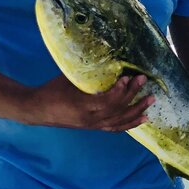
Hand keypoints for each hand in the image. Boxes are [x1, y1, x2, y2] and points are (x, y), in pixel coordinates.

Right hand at [31, 74, 151, 130]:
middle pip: (117, 109)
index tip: (127, 78)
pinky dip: (131, 123)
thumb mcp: (67, 78)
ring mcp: (92, 125)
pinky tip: (143, 118)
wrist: (37, 109)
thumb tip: (108, 60)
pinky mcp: (94, 128)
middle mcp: (89, 119)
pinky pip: (115, 128)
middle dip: (133, 95)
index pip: (106, 101)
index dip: (119, 91)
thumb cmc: (51, 90)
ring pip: (119, 120)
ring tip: (151, 100)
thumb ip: (88, 74)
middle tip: (143, 80)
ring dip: (137, 110)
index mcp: (81, 106)